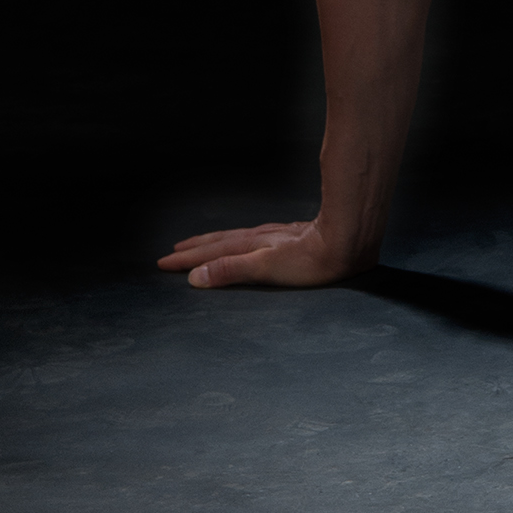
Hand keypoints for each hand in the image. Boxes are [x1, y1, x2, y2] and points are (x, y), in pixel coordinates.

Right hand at [157, 217, 360, 289]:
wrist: (347, 243)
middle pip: (221, 242)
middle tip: (173, 253)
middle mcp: (261, 238)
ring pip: (235, 238)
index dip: (188, 260)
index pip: (212, 253)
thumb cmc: (312, 262)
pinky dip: (236, 241)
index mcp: (252, 247)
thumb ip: (231, 271)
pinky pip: (251, 237)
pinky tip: (243, 242)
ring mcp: (275, 236)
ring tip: (198, 245)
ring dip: (214, 243)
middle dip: (196, 249)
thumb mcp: (266, 269)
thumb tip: (195, 276)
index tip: (165, 263)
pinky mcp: (289, 238)